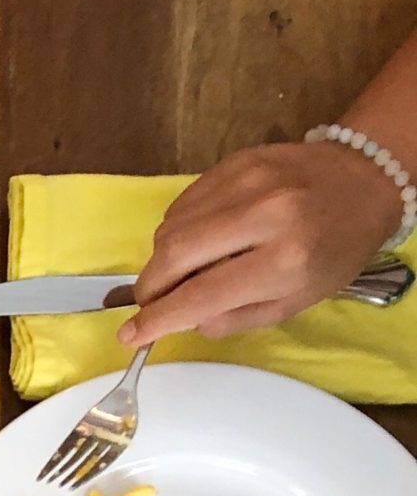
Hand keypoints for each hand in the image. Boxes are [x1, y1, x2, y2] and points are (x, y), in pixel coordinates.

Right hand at [125, 141, 403, 346]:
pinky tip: (196, 240)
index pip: (201, 295)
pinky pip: (184, 203)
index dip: (158, 320)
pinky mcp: (236, 160)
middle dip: (151, 287)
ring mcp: (248, 180)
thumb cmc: (333, 250)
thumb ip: (235, 318)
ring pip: (171, 226)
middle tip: (151, 303)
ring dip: (162, 258)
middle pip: (174, 254)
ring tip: (180, 271)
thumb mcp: (294, 302)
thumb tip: (184, 321)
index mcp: (284, 260)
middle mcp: (263, 214)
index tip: (130, 335)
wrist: (364, 179)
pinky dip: (177, 229)